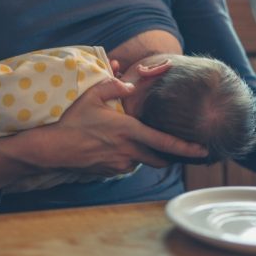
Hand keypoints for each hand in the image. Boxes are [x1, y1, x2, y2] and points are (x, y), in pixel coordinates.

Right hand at [30, 78, 207, 176]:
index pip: (164, 142)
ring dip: (145, 152)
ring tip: (132, 139)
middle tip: (178, 147)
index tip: (202, 149)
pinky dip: (129, 156)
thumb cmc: (72, 120)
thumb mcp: (91, 96)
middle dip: (171, 155)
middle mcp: (128, 150)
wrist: (53, 148)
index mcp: (128, 131)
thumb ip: (114, 85)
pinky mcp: (111, 172)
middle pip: (160, 158)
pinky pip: (128, 164)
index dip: (186, 148)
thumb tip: (130, 84)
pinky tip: (114, 146)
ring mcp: (120, 164)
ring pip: (143, 160)